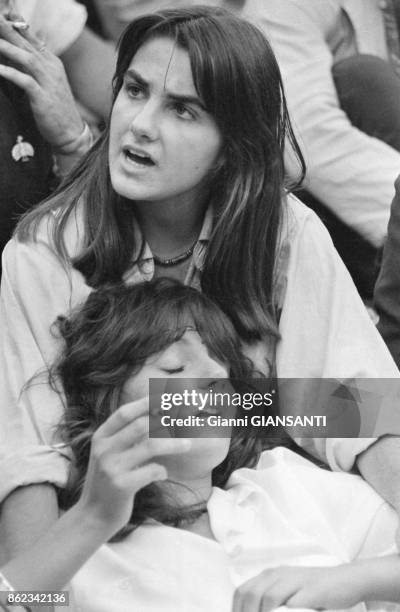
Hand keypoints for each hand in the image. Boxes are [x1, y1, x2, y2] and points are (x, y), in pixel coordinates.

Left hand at [0, 15, 84, 148]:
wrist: (71, 133)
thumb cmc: (56, 109)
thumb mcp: (47, 81)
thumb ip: (35, 64)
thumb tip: (21, 51)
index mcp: (51, 62)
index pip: (32, 36)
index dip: (16, 23)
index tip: (3, 12)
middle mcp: (51, 68)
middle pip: (26, 43)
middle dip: (8, 29)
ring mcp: (48, 83)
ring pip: (26, 59)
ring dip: (7, 48)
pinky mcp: (43, 98)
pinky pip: (25, 82)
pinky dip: (11, 73)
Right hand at [76, 397, 190, 537]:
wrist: (92, 516)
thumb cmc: (107, 482)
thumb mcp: (109, 454)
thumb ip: (126, 437)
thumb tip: (156, 416)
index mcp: (101, 437)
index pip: (125, 413)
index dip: (146, 402)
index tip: (167, 397)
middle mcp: (104, 449)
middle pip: (141, 425)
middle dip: (166, 420)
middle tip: (185, 419)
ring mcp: (112, 467)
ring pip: (151, 445)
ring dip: (173, 444)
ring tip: (188, 444)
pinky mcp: (122, 486)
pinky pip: (152, 470)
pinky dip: (163, 470)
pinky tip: (162, 474)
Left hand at [232, 564, 364, 611]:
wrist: (347, 579)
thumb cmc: (316, 591)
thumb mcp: (289, 592)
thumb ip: (273, 602)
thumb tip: (254, 611)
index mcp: (271, 575)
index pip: (243, 591)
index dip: (237, 609)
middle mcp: (280, 574)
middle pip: (252, 594)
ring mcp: (296, 581)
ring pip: (268, 597)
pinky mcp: (312, 590)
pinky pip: (293, 605)